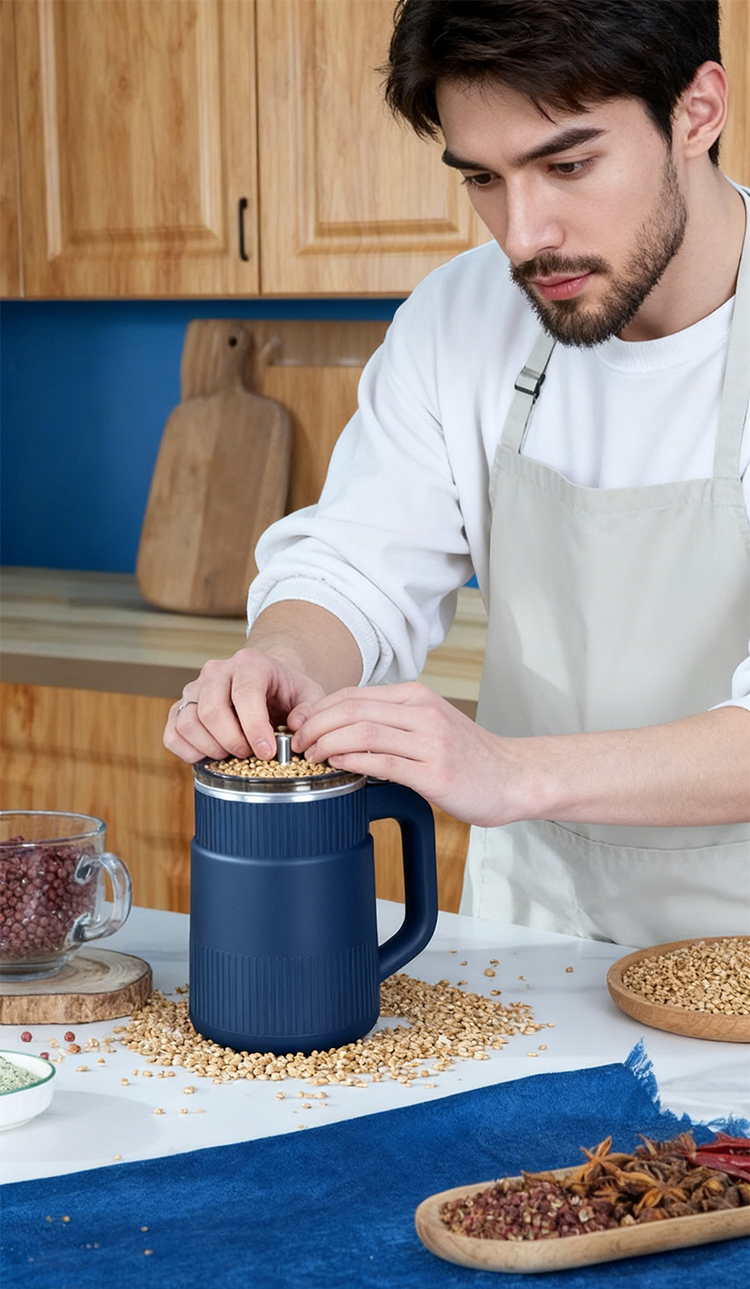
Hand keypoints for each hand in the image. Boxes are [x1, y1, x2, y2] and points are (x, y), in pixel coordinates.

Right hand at [163, 648, 325, 763]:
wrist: (266, 680)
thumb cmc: (286, 689)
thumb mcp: (309, 694)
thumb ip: (309, 709)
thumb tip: (296, 726)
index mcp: (250, 664)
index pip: (245, 694)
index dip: (254, 727)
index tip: (267, 752)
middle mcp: (217, 671)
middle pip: (211, 710)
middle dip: (232, 742)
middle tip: (249, 755)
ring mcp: (195, 687)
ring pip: (187, 722)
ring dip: (210, 748)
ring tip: (232, 754)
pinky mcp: (181, 706)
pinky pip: (172, 733)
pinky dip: (187, 751)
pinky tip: (210, 755)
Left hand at [289, 682, 522, 826]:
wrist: (514, 777)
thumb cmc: (470, 756)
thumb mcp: (430, 725)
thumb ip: (392, 722)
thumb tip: (343, 729)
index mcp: (417, 697)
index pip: (354, 694)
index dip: (319, 708)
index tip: (299, 725)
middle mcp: (422, 712)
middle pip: (352, 709)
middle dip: (315, 725)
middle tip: (297, 743)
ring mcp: (429, 741)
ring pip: (362, 731)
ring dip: (327, 743)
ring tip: (311, 757)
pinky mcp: (434, 772)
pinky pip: (382, 761)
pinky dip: (352, 761)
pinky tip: (337, 766)